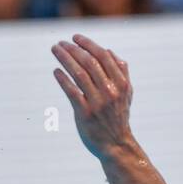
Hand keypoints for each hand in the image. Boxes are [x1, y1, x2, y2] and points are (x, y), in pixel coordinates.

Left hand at [51, 34, 135, 160]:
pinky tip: (56, 71)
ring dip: (65, 59)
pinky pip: (72, 92)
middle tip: (60, 43)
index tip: (75, 38)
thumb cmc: (119, 118)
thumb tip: (110, 52)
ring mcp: (97, 103)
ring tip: (56, 50)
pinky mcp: (85, 114)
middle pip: (89, 62)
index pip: (103, 56)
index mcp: (121, 84)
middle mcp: (110, 91)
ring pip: (79, 74)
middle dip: (73, 49)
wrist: (116, 146)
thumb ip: (122, 73)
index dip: (88, 44)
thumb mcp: (127, 95)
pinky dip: (63, 79)